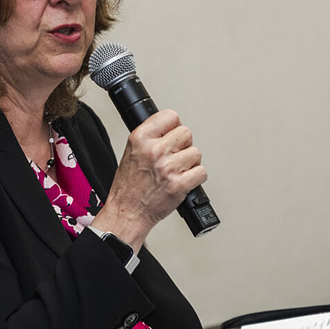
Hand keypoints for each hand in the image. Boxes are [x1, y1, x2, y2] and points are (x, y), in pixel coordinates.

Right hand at [96, 108, 206, 248]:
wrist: (128, 211)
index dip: (173, 126)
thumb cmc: (129, 186)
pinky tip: (184, 181)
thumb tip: (170, 128)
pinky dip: (196, 178)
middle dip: (183, 145)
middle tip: (174, 156)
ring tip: (177, 171)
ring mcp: (167, 168)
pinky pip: (201, 172)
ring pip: (196, 153)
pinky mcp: (179, 185)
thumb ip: (150, 137)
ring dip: (190, 163)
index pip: (170, 116)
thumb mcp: (131, 152)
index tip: (172, 134)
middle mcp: (154, 151)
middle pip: (186, 133)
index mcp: (140, 139)